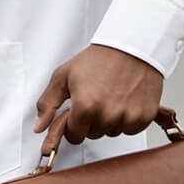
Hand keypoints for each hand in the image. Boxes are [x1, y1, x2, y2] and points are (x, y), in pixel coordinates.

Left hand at [34, 44, 163, 144]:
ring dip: (110, 119)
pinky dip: (128, 118)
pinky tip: (125, 99)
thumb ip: (48, 103)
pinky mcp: (144, 117)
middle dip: (92, 120)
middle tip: (96, 97)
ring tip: (112, 95)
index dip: (74, 123)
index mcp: (85, 107)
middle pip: (93, 134)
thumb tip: (39, 127)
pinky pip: (131, 129)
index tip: (79, 110)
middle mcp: (107, 116)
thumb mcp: (64, 76)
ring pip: (112, 132)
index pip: (74, 136)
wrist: (130, 46)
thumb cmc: (98, 59)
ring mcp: (127, 118)